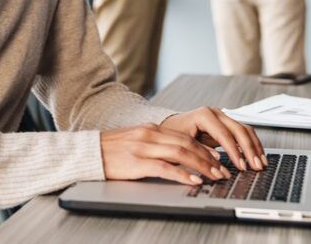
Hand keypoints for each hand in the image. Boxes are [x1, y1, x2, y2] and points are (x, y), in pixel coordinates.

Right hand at [100, 123, 231, 185]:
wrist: (88, 153)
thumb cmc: (110, 150)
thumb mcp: (135, 140)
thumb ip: (154, 144)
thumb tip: (176, 154)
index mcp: (151, 129)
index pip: (184, 137)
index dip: (204, 148)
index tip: (217, 158)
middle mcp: (150, 135)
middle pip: (187, 144)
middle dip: (208, 158)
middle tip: (222, 170)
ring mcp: (143, 148)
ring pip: (181, 154)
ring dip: (202, 166)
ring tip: (214, 176)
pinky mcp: (137, 163)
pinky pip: (165, 168)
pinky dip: (182, 174)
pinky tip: (193, 180)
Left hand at [161, 106, 266, 172]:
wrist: (169, 127)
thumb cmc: (173, 135)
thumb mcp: (182, 144)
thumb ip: (200, 151)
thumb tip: (218, 160)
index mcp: (204, 115)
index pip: (224, 134)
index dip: (235, 151)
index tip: (241, 165)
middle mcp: (216, 113)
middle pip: (239, 129)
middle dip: (249, 149)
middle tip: (256, 166)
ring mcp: (222, 118)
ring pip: (245, 130)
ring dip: (254, 147)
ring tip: (261, 163)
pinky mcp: (226, 125)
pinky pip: (243, 133)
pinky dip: (252, 145)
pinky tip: (257, 157)